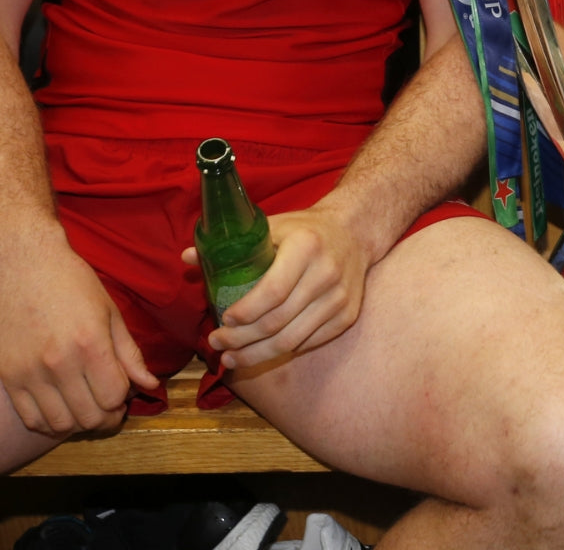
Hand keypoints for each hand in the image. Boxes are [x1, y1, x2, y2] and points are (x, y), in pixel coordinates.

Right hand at [0, 227, 157, 435]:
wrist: (23, 267)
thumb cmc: (72, 283)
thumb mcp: (109, 311)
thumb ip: (129, 352)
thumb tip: (150, 384)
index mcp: (90, 344)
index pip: (113, 396)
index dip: (124, 400)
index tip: (126, 392)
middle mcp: (59, 364)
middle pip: (89, 417)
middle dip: (106, 417)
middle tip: (111, 407)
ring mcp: (29, 374)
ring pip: (59, 424)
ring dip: (79, 423)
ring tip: (88, 408)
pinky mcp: (9, 378)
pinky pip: (31, 418)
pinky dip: (50, 423)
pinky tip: (62, 408)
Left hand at [182, 205, 372, 370]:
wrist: (355, 232)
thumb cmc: (304, 230)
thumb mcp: (272, 227)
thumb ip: (232, 245)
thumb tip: (187, 257)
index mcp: (306, 246)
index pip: (271, 292)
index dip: (243, 313)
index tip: (222, 320)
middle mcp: (327, 272)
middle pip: (276, 322)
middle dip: (240, 340)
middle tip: (217, 344)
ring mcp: (340, 297)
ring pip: (291, 340)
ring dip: (255, 355)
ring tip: (231, 358)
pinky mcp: (347, 316)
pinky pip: (308, 343)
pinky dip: (281, 351)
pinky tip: (262, 352)